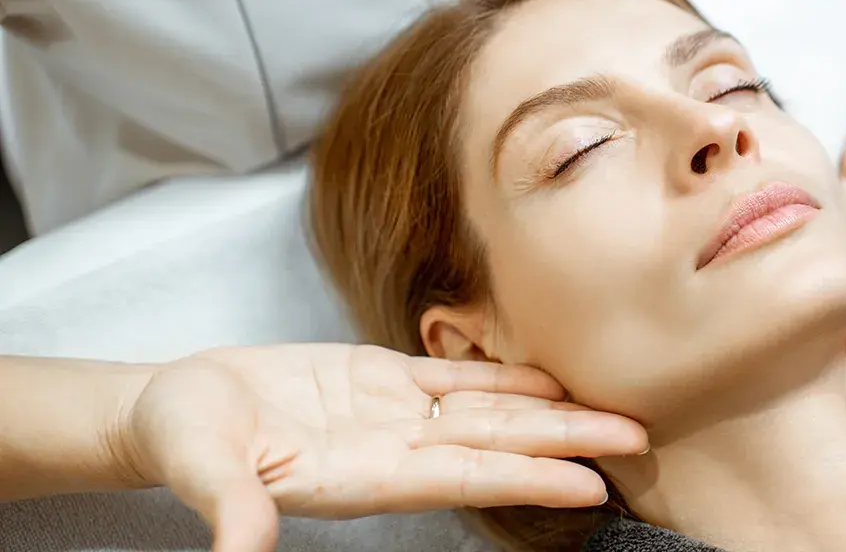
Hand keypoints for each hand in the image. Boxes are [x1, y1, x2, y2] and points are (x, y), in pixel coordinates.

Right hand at [112, 344, 646, 551]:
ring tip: (611, 410)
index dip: (528, 478)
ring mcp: (392, 416)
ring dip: (551, 411)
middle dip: (568, 443)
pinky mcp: (380, 381)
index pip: (464, 478)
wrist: (167, 407)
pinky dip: (504, 377)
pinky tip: (547, 378)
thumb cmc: (180, 437)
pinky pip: (456, 377)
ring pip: (489, 412)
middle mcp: (393, 450)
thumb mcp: (201, 467)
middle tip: (638, 436)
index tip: (591, 485)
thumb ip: (231, 508)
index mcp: (362, 476)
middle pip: (498, 445)